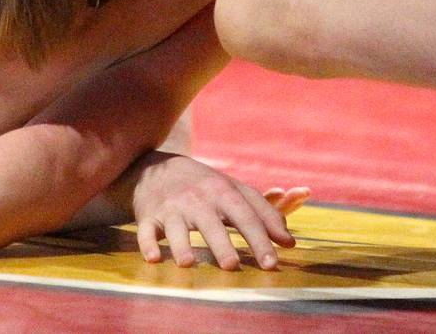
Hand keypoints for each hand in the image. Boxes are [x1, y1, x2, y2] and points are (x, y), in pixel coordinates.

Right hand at [131, 152, 307, 270]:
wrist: (158, 168)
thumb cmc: (205, 186)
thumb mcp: (234, 191)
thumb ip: (265, 213)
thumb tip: (290, 242)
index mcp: (222, 192)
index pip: (244, 216)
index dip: (259, 238)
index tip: (272, 263)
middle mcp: (197, 200)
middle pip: (210, 224)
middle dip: (220, 244)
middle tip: (232, 266)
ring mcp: (171, 208)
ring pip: (175, 228)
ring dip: (181, 245)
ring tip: (188, 264)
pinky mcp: (149, 216)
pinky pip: (145, 230)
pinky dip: (147, 244)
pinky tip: (154, 258)